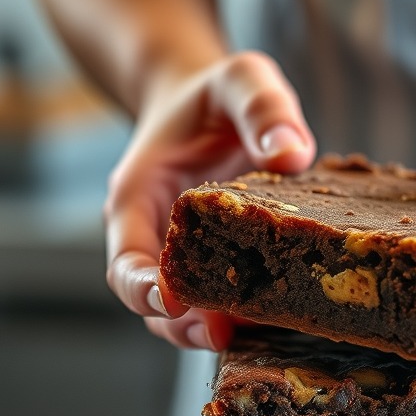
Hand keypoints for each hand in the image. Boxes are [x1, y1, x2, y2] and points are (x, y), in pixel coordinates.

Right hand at [104, 52, 316, 349]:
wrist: (214, 108)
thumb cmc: (217, 94)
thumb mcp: (241, 80)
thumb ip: (262, 107)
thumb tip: (290, 153)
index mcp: (139, 196)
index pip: (126, 257)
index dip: (142, 285)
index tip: (169, 300)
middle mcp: (157, 237)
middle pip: (154, 302)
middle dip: (182, 326)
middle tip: (220, 334)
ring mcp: (189, 258)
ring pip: (189, 314)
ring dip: (216, 330)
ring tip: (257, 334)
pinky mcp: (223, 266)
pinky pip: (227, 303)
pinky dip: (249, 317)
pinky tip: (286, 320)